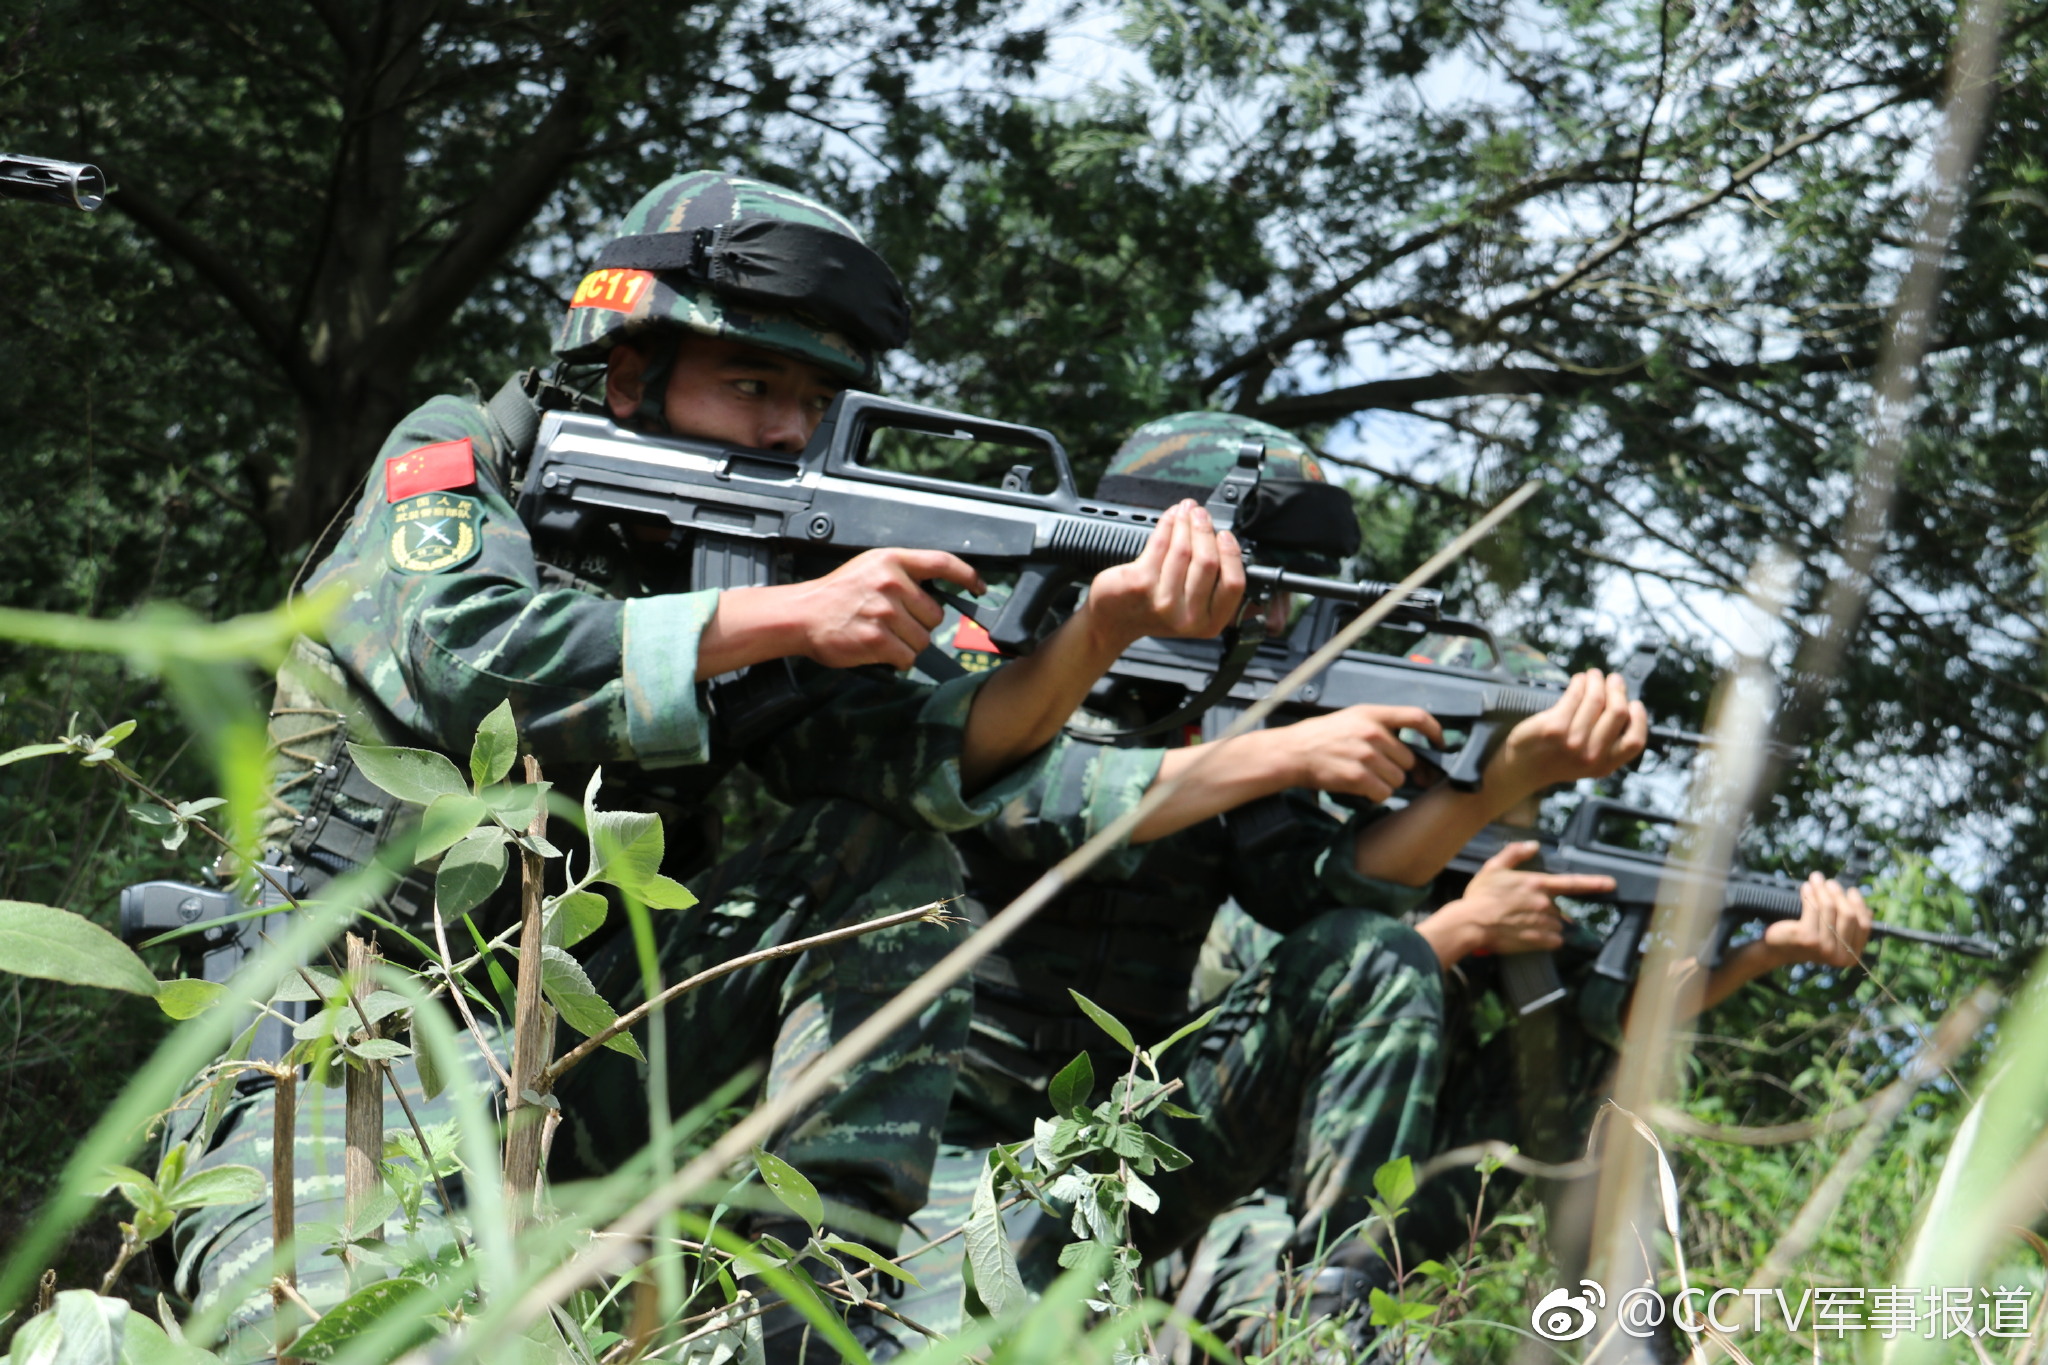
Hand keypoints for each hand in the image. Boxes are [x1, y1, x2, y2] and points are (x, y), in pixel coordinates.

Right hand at [781, 548, 985, 669]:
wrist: (802, 615)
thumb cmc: (837, 594)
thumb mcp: (870, 568)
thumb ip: (902, 573)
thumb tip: (937, 590)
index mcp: (891, 560)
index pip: (942, 562)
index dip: (967, 575)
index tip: (979, 587)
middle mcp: (890, 583)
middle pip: (935, 614)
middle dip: (921, 624)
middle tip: (895, 623)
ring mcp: (884, 612)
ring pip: (922, 640)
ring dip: (908, 644)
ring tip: (883, 635)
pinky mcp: (876, 639)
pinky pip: (907, 658)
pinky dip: (897, 660)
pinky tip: (879, 649)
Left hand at [1080, 501, 1246, 647]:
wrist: (1115, 620)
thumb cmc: (1156, 609)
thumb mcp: (1194, 609)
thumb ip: (1217, 588)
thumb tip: (1236, 552)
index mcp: (1208, 623)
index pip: (1233, 584)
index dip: (1231, 554)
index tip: (1225, 534)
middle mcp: (1187, 617)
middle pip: (1208, 562)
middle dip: (1205, 530)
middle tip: (1202, 514)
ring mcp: (1163, 601)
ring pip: (1183, 550)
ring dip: (1186, 522)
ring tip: (1187, 510)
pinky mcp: (1140, 583)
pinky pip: (1160, 544)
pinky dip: (1168, 524)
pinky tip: (1171, 516)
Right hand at [1270, 705, 1443, 804]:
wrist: (1293, 753)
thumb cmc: (1322, 737)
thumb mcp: (1352, 719)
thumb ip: (1381, 728)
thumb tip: (1412, 750)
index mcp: (1372, 714)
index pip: (1417, 717)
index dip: (1435, 732)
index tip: (1439, 743)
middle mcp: (1372, 732)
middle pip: (1409, 759)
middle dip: (1396, 768)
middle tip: (1378, 768)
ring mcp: (1366, 755)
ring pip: (1398, 779)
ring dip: (1386, 783)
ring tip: (1365, 777)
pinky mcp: (1358, 776)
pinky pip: (1384, 793)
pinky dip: (1375, 795)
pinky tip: (1360, 787)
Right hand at [1418, 840, 1614, 966]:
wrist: (1471, 924)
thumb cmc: (1480, 896)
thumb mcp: (1493, 868)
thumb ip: (1514, 854)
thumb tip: (1533, 845)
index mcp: (1536, 884)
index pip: (1572, 883)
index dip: (1594, 883)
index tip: (1611, 884)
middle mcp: (1544, 903)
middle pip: (1557, 908)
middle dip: (1545, 910)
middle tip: (1522, 912)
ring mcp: (1543, 924)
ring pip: (1556, 925)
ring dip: (1546, 925)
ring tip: (1522, 925)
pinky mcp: (1539, 941)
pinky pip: (1554, 941)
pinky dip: (1546, 940)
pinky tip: (1529, 936)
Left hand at [1485, 669, 1648, 802]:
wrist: (1522, 769)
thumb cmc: (1556, 759)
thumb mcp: (1589, 763)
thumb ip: (1608, 743)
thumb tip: (1625, 706)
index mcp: (1604, 766)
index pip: (1635, 741)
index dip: (1639, 718)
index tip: (1633, 703)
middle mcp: (1590, 756)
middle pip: (1617, 712)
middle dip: (1618, 689)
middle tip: (1613, 679)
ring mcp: (1571, 741)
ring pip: (1596, 699)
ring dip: (1597, 681)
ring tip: (1594, 676)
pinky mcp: (1552, 727)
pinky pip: (1573, 695)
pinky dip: (1579, 683)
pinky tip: (1579, 680)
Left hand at [1760, 875, 1871, 968]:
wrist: (1777, 949)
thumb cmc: (1807, 938)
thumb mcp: (1832, 936)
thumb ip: (1848, 927)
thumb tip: (1868, 910)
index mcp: (1851, 956)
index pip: (1864, 926)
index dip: (1859, 905)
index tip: (1851, 890)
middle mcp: (1839, 955)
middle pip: (1848, 915)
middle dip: (1839, 894)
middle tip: (1830, 882)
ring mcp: (1823, 947)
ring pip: (1830, 908)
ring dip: (1823, 889)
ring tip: (1816, 879)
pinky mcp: (1806, 937)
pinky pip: (1813, 908)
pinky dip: (1810, 894)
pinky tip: (1806, 886)